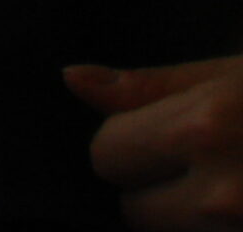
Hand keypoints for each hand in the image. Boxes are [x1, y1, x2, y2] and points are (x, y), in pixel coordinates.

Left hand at [71, 58, 242, 227]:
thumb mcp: (230, 78)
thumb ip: (146, 87)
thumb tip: (69, 77)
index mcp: (204, 133)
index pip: (106, 156)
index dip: (129, 143)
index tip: (169, 135)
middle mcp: (222, 199)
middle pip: (136, 211)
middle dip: (160, 190)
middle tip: (208, 164)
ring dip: (191, 218)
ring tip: (235, 184)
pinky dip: (214, 230)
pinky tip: (240, 207)